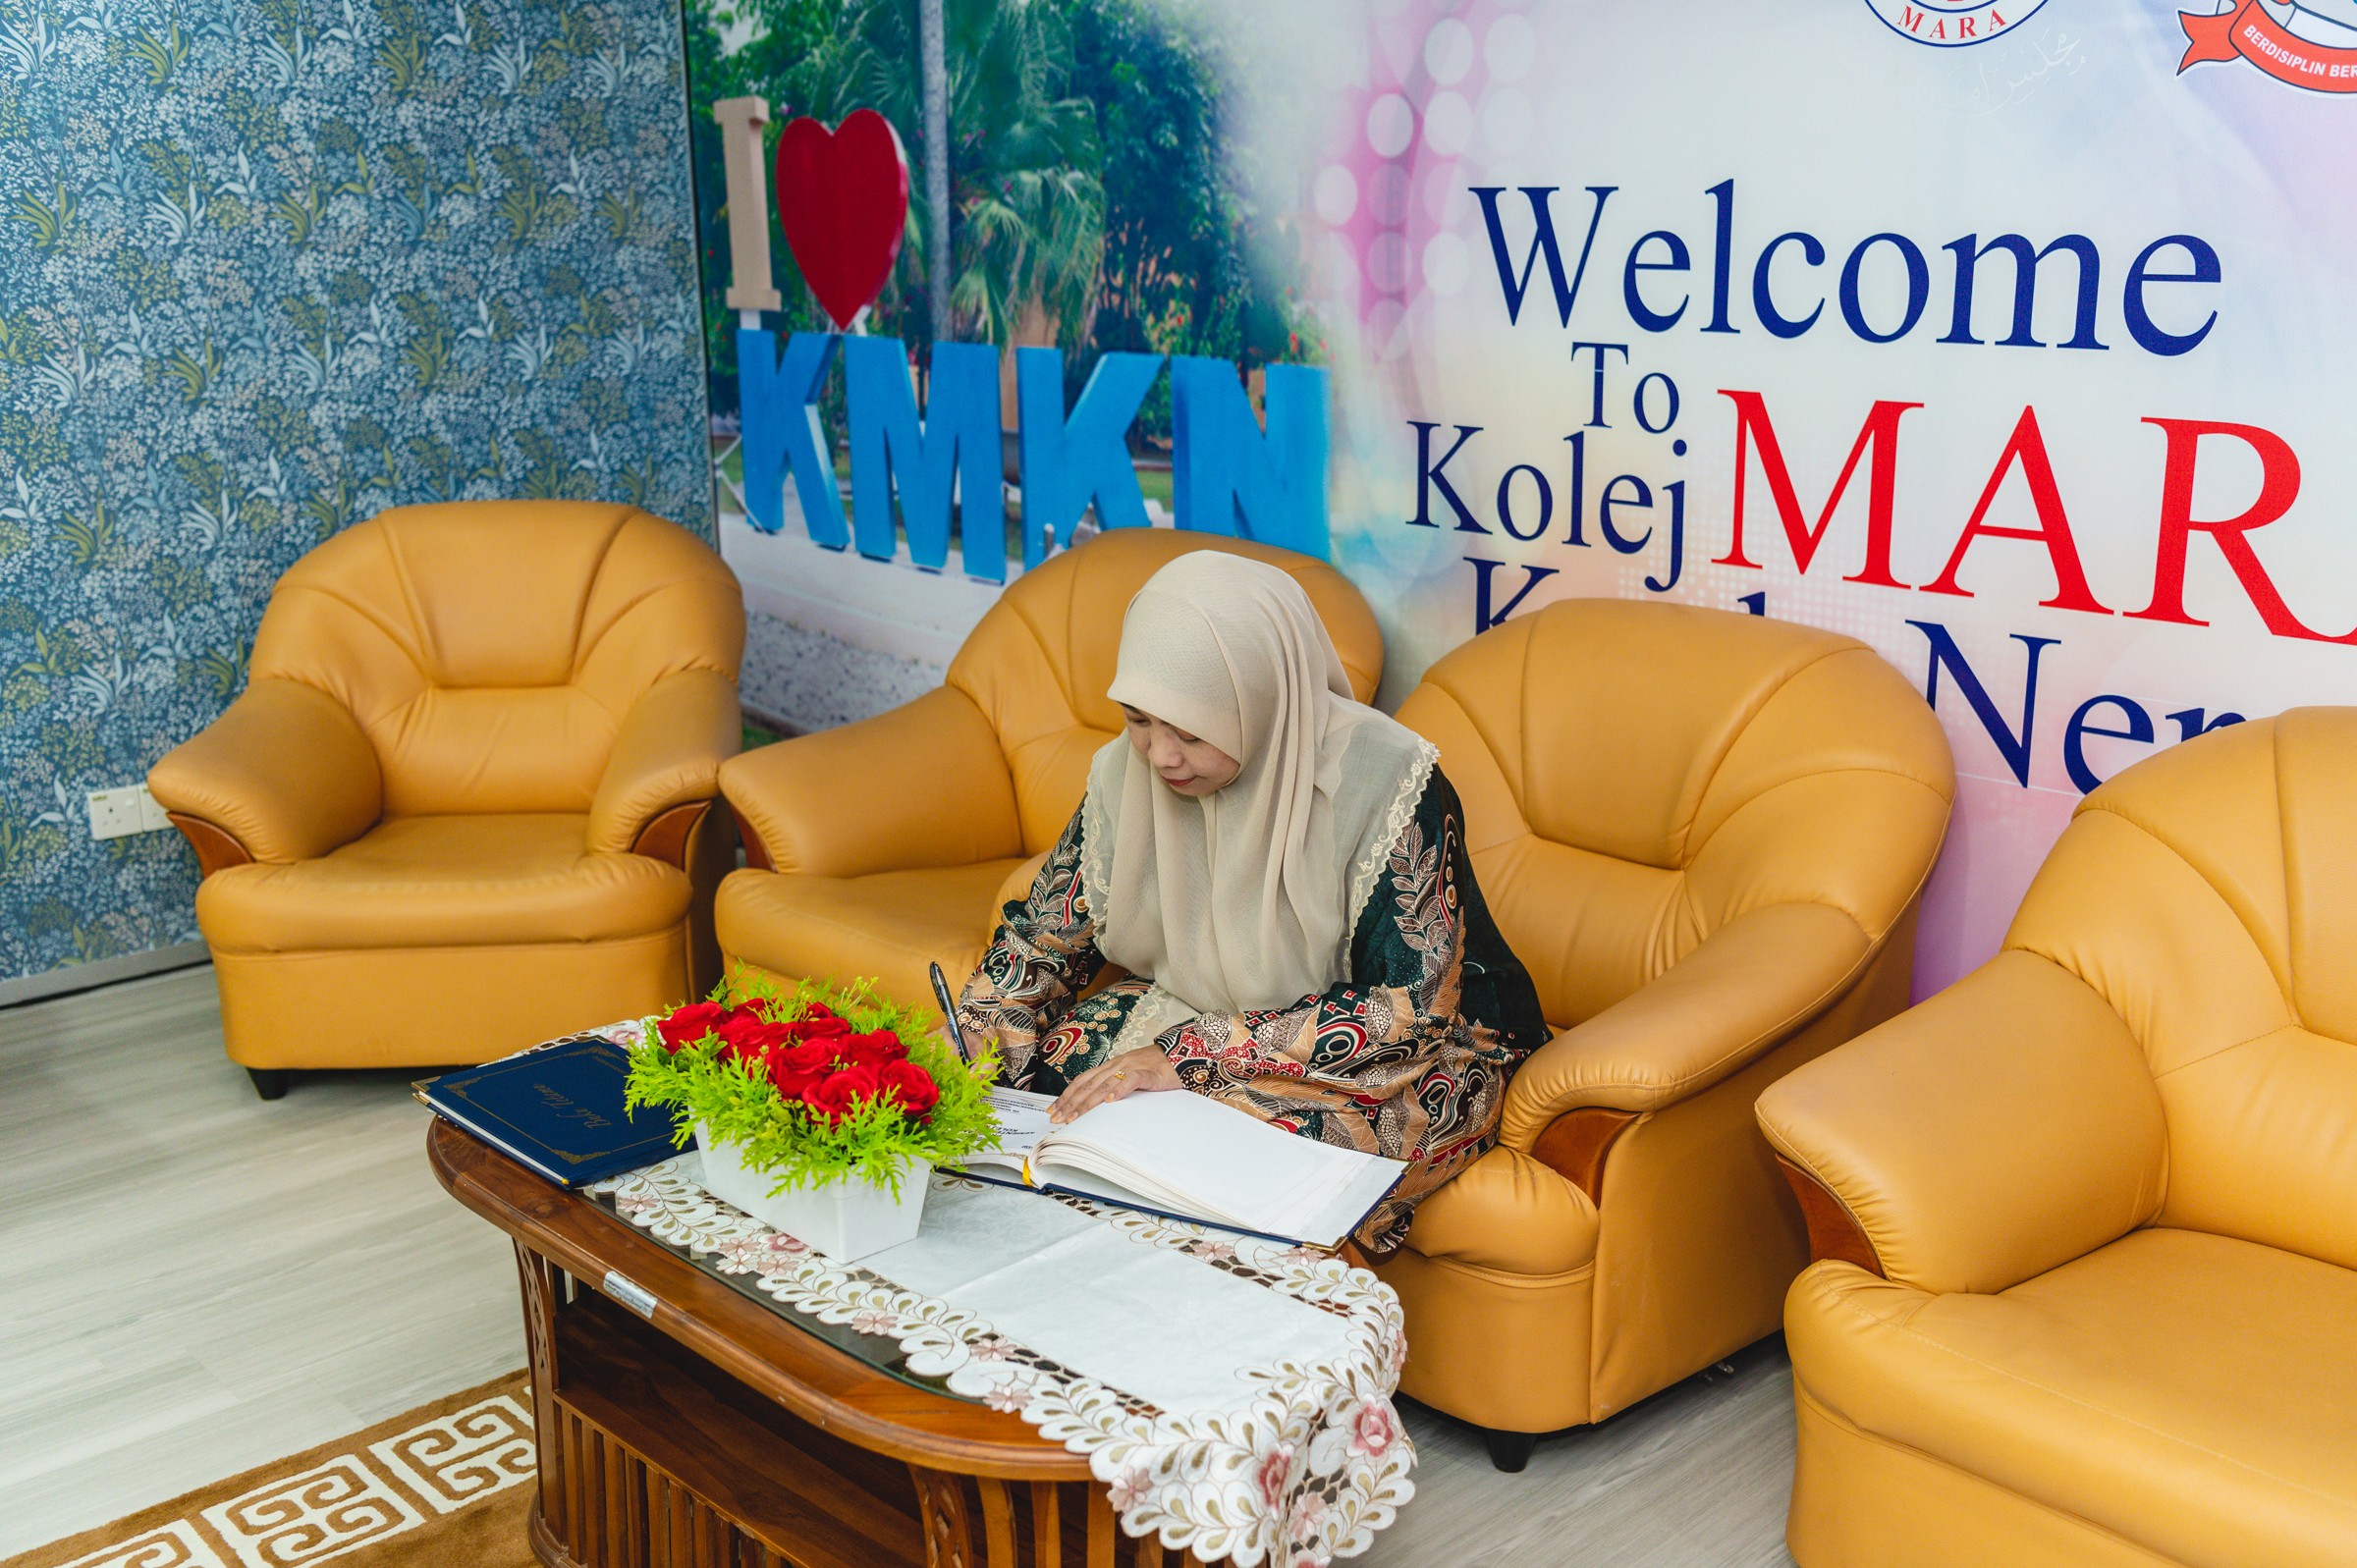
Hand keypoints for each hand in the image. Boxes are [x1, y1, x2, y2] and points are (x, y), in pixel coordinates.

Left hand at [1049, 1051, 1181, 1123]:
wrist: (1179, 1055)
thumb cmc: (1155, 1069)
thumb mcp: (1130, 1076)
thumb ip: (1114, 1086)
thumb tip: (1097, 1105)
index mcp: (1110, 1066)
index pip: (1082, 1080)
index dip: (1067, 1095)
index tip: (1054, 1109)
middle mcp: (1116, 1065)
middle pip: (1088, 1084)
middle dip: (1070, 1102)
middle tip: (1057, 1118)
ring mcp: (1131, 1067)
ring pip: (1104, 1084)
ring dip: (1087, 1102)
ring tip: (1075, 1115)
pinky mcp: (1147, 1073)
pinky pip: (1131, 1080)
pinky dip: (1119, 1090)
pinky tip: (1110, 1101)